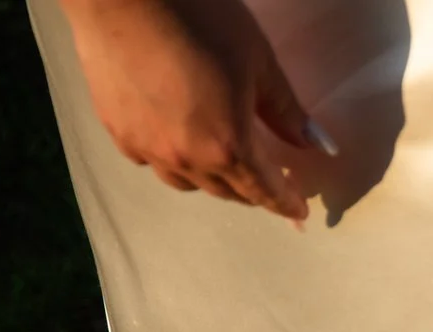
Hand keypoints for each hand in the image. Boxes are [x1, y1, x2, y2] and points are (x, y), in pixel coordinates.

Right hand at [58, 0, 311, 221]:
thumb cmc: (200, 18)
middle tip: (267, 182)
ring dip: (211, 180)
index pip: (264, 190)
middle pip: (227, 191)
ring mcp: (146, 148)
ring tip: (222, 164)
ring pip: (186, 182)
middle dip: (252, 191)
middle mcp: (186, 159)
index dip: (285, 203)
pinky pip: (150, 161)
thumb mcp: (257, 60)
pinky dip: (170, 159)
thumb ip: (286, 109)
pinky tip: (174, 139)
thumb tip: (316, 144)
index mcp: (228, 146)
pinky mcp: (117, 132)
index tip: (298, 212)